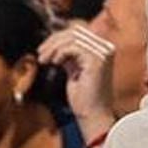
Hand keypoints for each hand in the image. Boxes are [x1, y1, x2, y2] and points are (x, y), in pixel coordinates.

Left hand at [38, 25, 116, 143]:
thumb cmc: (85, 99)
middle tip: (40, 54)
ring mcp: (103, 53)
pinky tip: (54, 63)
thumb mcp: (74, 71)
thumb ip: (70, 56)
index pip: (79, 31)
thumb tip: (56, 45)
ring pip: (73, 37)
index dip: (58, 36)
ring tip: (44, 60)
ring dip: (53, 47)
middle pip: (75, 31)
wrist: (93, 117)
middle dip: (53, 40)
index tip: (44, 49)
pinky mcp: (97, 60)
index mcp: (103, 49)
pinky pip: (73, 47)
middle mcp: (106, 48)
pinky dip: (60, 53)